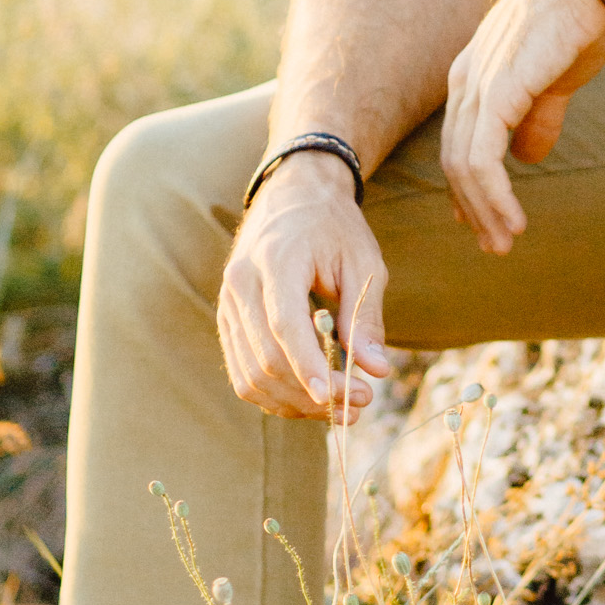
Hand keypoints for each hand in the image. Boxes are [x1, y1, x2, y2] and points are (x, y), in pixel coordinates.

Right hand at [218, 154, 391, 419]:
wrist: (292, 196)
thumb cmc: (333, 227)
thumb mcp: (363, 260)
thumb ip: (365, 315)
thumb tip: (376, 369)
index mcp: (276, 259)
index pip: (285, 325)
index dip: (310, 367)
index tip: (342, 397)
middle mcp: (241, 283)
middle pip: (267, 358)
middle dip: (313, 393)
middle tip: (361, 403)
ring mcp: (228, 304)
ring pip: (251, 375)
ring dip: (295, 403)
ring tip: (340, 407)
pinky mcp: (228, 321)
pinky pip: (243, 373)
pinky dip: (276, 395)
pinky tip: (310, 399)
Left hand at [440, 0, 604, 254]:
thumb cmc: (577, 17)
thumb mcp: (553, 75)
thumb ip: (537, 115)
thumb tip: (528, 156)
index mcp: (473, 75)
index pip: (459, 142)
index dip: (469, 186)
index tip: (485, 221)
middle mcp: (465, 80)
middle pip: (455, 160)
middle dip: (473, 208)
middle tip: (494, 245)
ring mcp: (478, 84)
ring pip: (464, 166)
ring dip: (484, 210)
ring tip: (506, 240)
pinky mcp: (498, 90)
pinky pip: (482, 158)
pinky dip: (494, 195)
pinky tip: (512, 219)